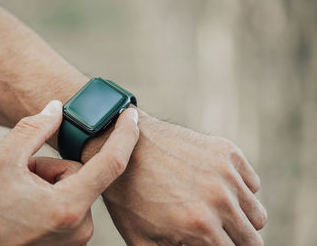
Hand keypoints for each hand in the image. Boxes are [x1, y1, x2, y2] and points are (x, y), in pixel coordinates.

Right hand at [0, 101, 138, 245]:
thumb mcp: (1, 159)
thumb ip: (33, 129)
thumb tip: (56, 108)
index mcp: (67, 206)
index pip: (111, 163)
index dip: (125, 135)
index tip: (131, 115)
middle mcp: (79, 227)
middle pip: (80, 174)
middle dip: (53, 167)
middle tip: (24, 176)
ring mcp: (77, 238)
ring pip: (75, 188)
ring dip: (51, 183)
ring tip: (22, 195)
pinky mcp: (72, 242)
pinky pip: (73, 204)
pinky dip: (54, 197)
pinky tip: (29, 205)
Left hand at [102, 114, 266, 245]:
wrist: (124, 146)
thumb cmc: (129, 197)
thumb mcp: (143, 241)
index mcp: (199, 226)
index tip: (210, 244)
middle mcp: (219, 198)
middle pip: (252, 240)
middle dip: (235, 242)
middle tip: (214, 236)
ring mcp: (225, 172)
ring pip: (256, 214)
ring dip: (240, 219)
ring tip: (216, 214)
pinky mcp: (227, 151)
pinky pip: (252, 183)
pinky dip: (240, 191)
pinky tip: (216, 188)